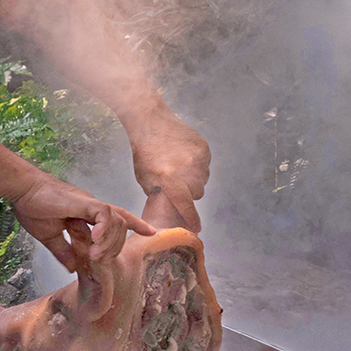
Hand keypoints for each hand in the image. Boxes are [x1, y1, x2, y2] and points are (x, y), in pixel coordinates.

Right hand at [9, 173, 154, 272]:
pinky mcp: (83, 202)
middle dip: (116, 246)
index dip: (136, 223)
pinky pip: (104, 214)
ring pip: (117, 220)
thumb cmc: (32, 208)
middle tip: (99, 262)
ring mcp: (90, 203)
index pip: (117, 217)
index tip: (151, 232)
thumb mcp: (49, 236)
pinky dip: (105, 229)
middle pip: (121, 224)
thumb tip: (72, 267)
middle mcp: (93, 206)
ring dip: (109, 242)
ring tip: (94, 256)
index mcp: (86, 213)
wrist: (22, 191)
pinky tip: (96, 241)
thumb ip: (63, 251)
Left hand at [128, 107, 209, 231]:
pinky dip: (198, 165)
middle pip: (197, 193)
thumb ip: (160, 194)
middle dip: (189, 193)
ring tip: (179, 168)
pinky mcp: (204, 148)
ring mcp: (198, 158)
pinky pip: (206, 164)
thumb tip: (170, 206)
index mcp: (171, 180)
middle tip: (178, 184)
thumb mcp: (145, 179)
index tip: (196, 228)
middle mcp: (188, 171)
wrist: (151, 123)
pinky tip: (184, 157)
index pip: (187, 207)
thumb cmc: (144, 152)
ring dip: (194, 178)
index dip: (192, 219)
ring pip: (203, 179)